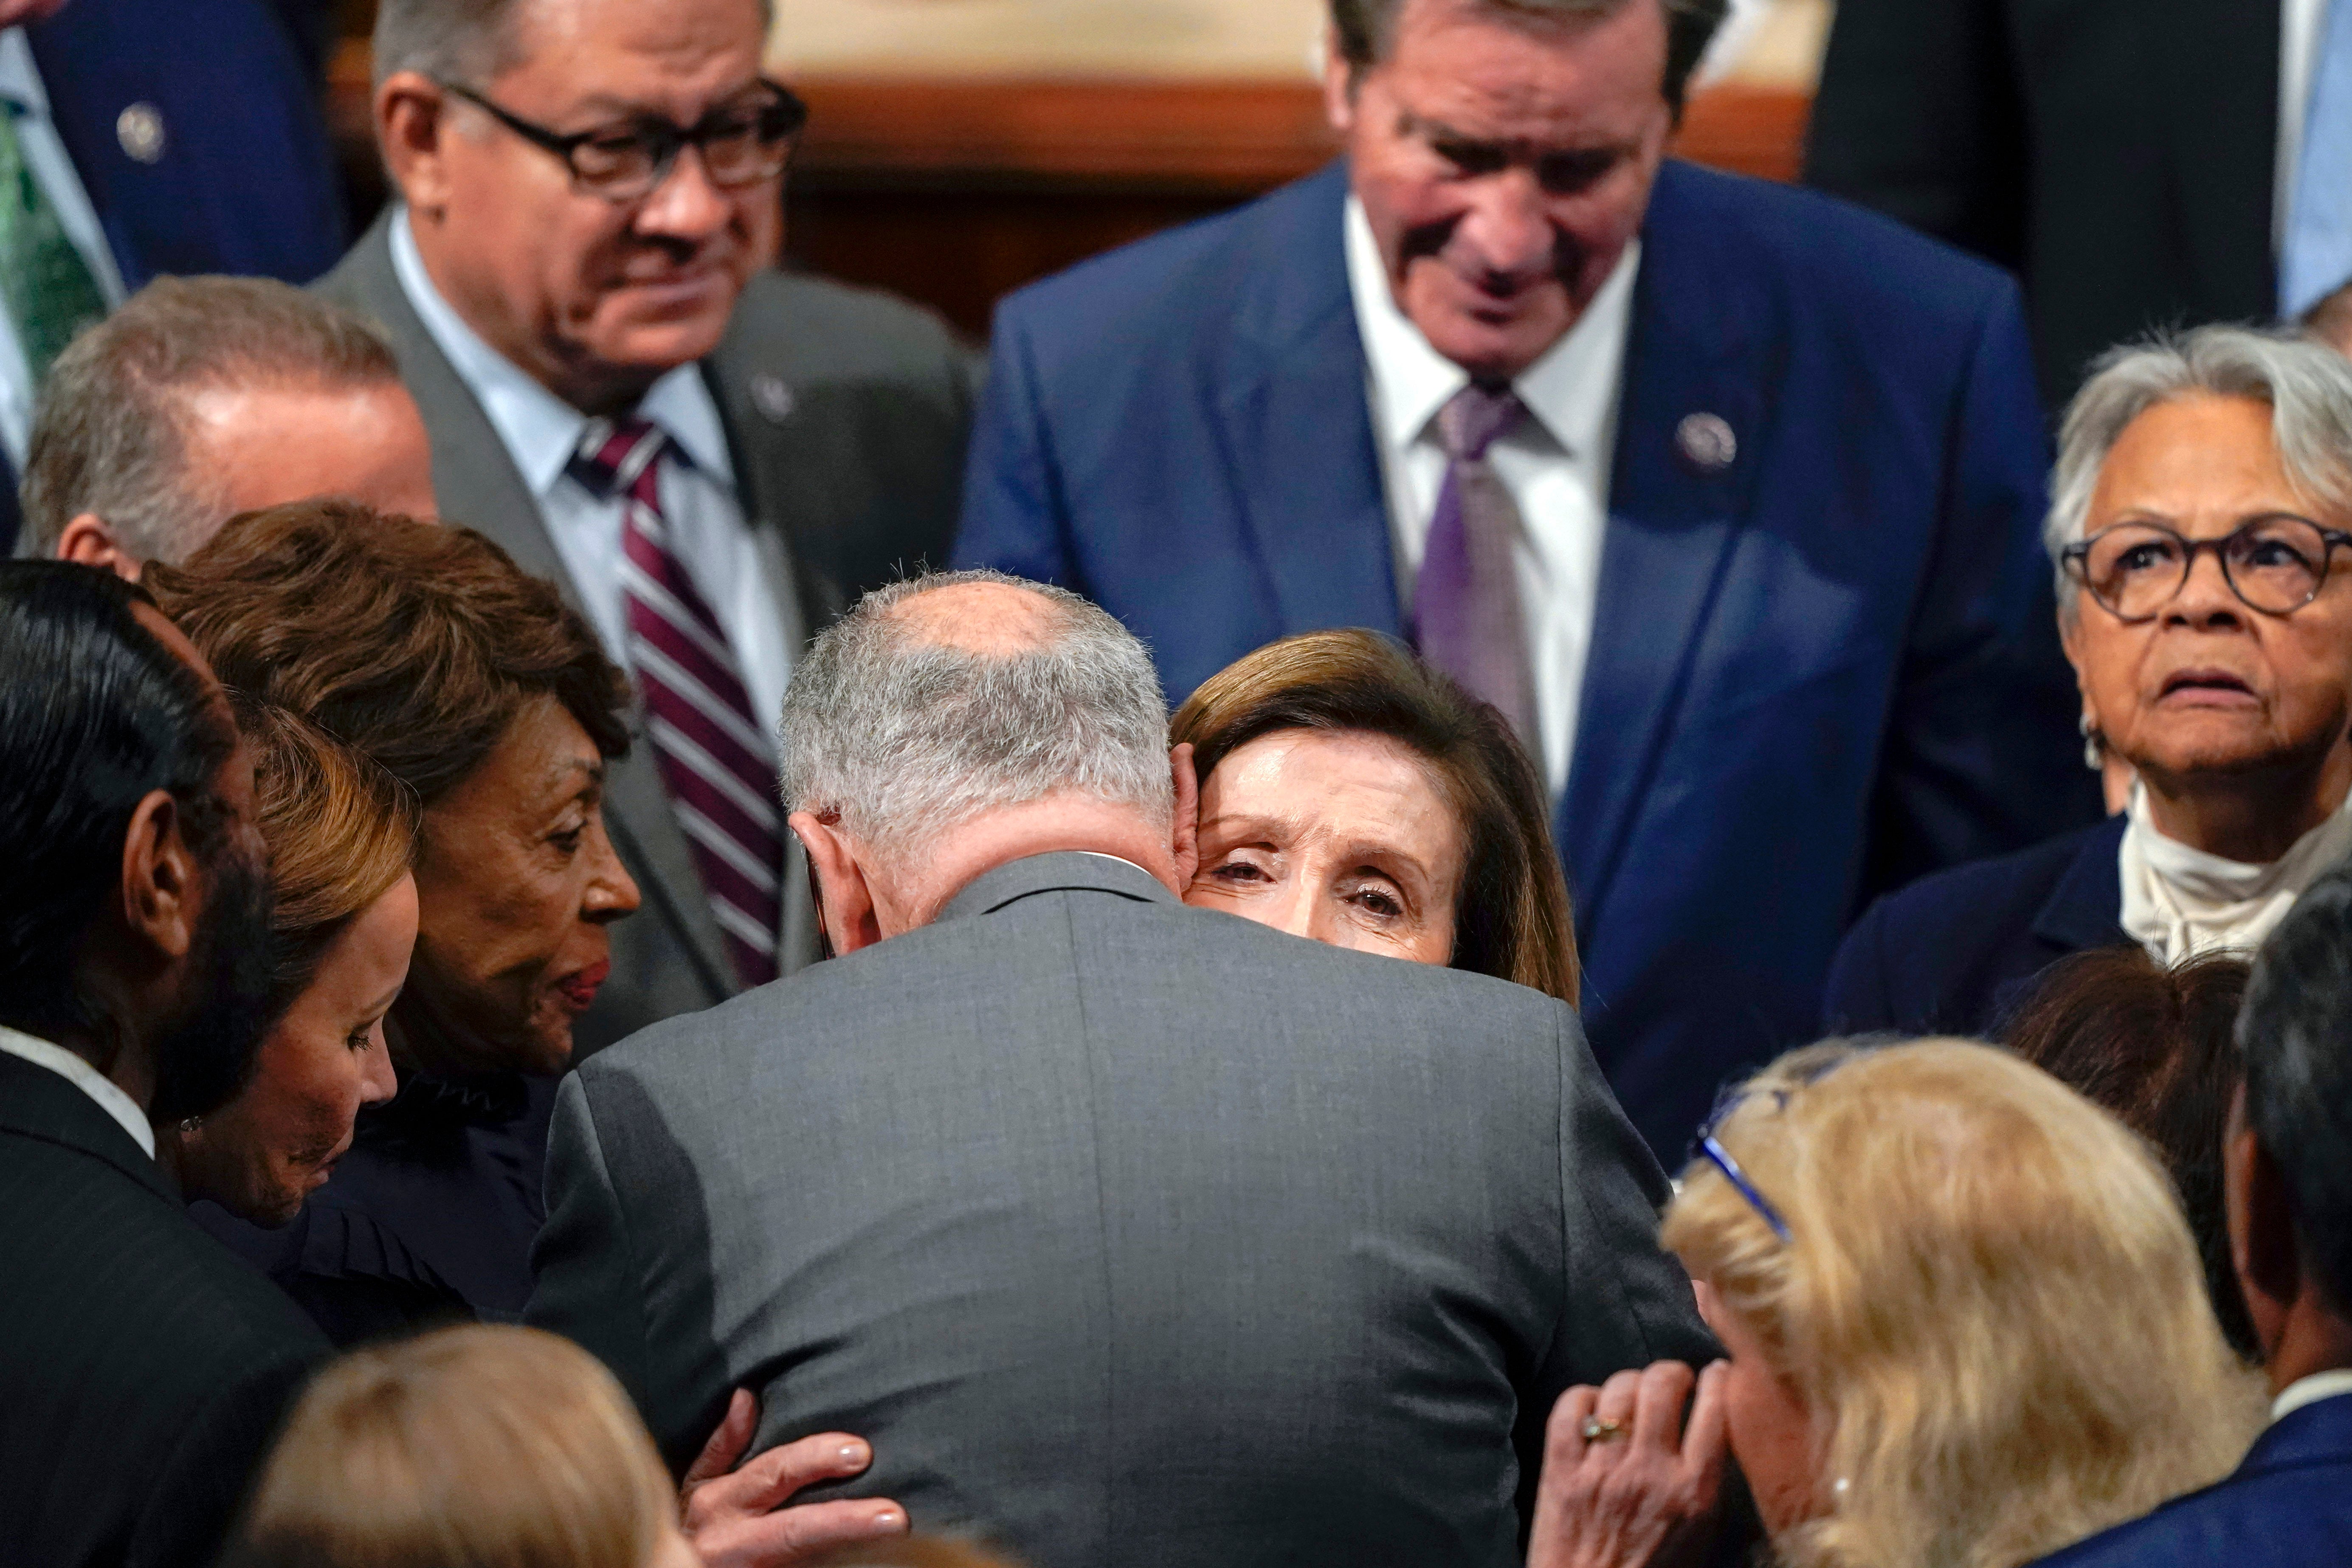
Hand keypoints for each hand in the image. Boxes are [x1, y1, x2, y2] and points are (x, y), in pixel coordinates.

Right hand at [680, 1388, 908, 1567]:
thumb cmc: (694, 1528)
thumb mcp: (700, 1485)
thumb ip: (724, 1446)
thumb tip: (746, 1397)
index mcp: (717, 1500)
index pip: (775, 1473)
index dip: (816, 1460)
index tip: (861, 1452)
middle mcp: (728, 1540)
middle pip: (795, 1528)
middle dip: (844, 1521)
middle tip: (894, 1516)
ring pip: (801, 1559)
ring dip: (848, 1551)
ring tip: (892, 1537)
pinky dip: (834, 1567)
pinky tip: (870, 1562)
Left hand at [1527, 1361, 1727, 1567]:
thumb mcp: (1700, 1535)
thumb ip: (1707, 1482)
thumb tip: (1716, 1425)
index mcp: (1694, 1493)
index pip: (1716, 1411)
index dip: (1719, 1380)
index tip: (1716, 1373)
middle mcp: (1650, 1474)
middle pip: (1662, 1385)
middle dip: (1671, 1372)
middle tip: (1672, 1381)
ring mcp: (1602, 1470)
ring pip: (1617, 1389)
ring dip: (1629, 1384)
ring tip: (1632, 1396)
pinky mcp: (1560, 1471)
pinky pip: (1570, 1406)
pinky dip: (1583, 1397)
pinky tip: (1593, 1409)